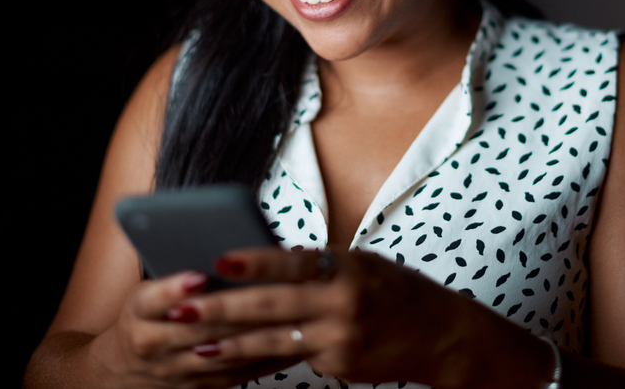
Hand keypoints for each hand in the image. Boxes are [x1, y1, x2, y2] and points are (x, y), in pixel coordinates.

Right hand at [90, 271, 301, 387]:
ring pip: (222, 352)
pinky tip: (290, 342)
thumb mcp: (145, 292)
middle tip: (270, 290)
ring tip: (289, 313)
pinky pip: (236, 374)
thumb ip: (176, 276)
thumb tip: (221, 247)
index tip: (199, 275)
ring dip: (257, 334)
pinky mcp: (198, 386)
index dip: (176, 288)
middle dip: (236, 309)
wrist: (121, 368)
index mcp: (138, 311)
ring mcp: (174, 369)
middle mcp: (152, 343)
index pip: (153, 298)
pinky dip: (265, 358)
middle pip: (198, 327)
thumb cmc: (144, 317)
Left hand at [171, 246, 512, 387]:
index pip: (292, 263)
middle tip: (183, 309)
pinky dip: (265, 356)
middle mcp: (343, 303)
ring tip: (195, 343)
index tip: (217, 259)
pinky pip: (296, 358)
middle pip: (272, 307)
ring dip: (230, 343)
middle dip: (222, 308)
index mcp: (347, 268)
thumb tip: (267, 265)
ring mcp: (341, 340)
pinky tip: (236, 356)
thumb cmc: (397, 290)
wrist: (441, 335)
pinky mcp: (339, 365)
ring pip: (274, 342)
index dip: (253, 263)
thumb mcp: (362, 263)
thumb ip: (319, 266)